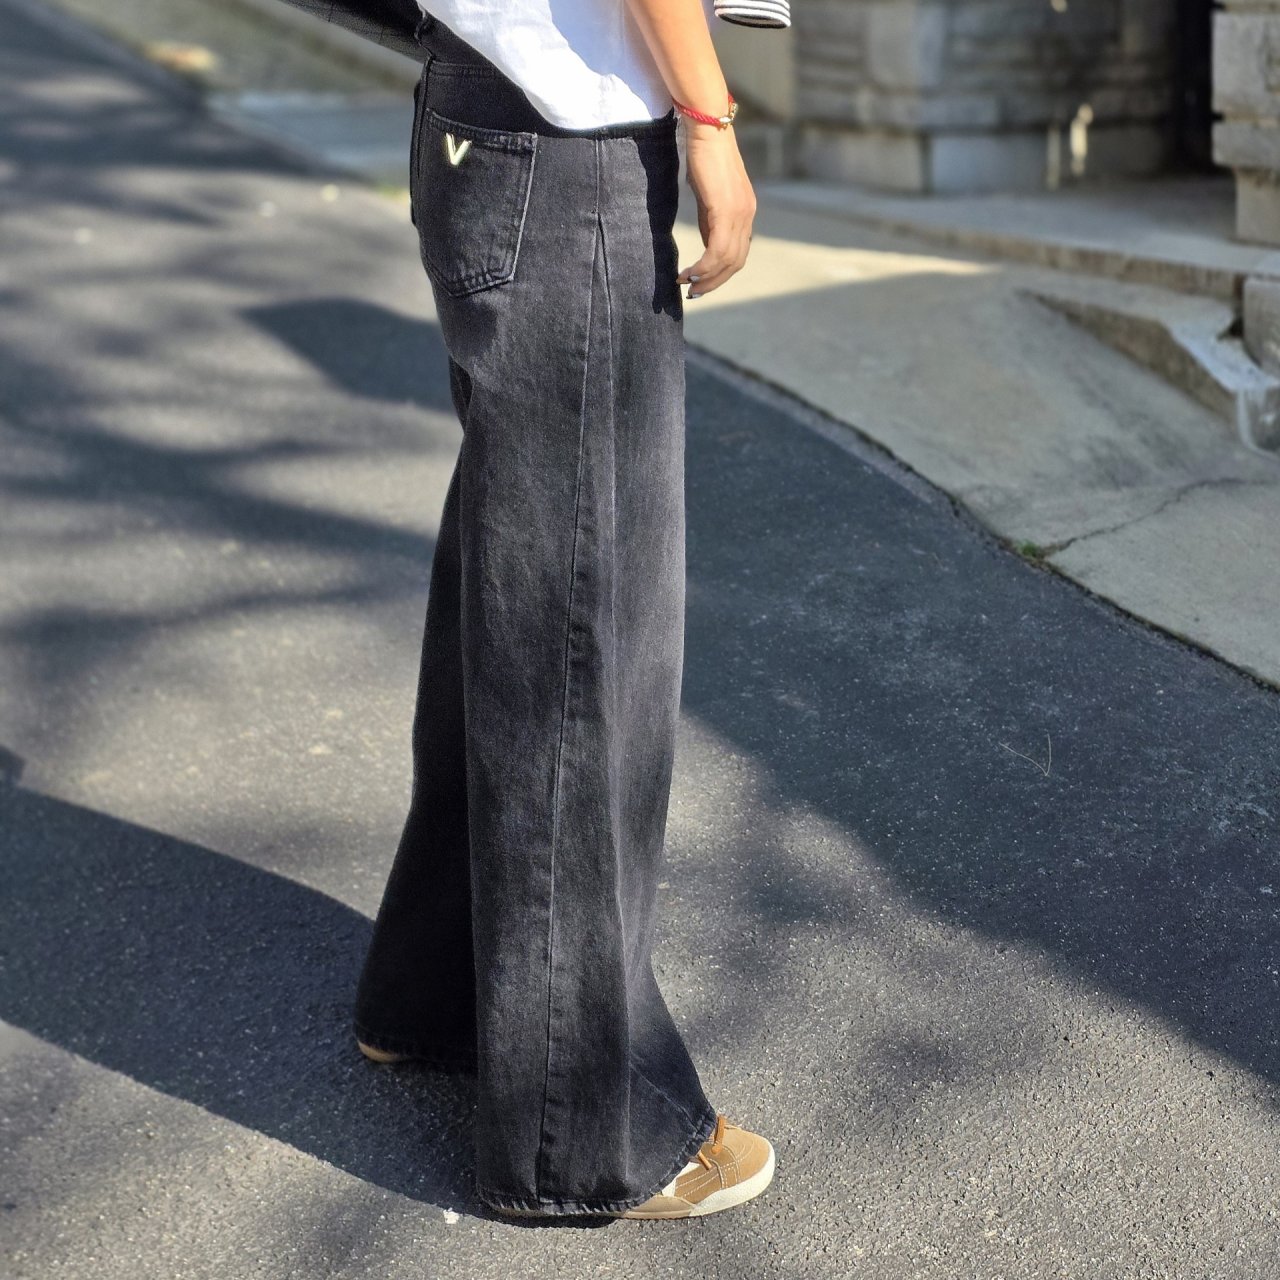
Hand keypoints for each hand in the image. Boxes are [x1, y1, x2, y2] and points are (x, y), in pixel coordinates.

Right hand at [676, 121, 756, 298]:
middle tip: (693, 293)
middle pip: (735, 262)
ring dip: (706, 278)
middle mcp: (747, 215)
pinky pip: (717, 250)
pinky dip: (703, 267)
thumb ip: (711, 217)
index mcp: (745, 211)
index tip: (700, 283)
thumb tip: (707, 239)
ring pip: (727, 261)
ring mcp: (739, 213)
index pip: (738, 253)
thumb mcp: (708, 193)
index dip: (720, 273)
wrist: (706, 127)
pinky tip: (688, 272)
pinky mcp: (726, 210)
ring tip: (686, 284)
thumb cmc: (703, 155)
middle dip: (714, 282)